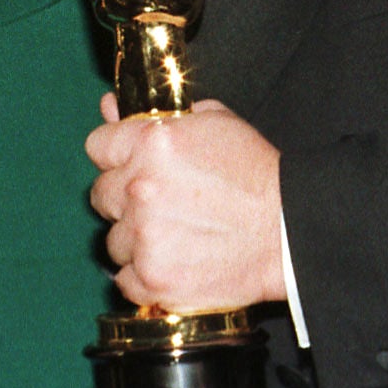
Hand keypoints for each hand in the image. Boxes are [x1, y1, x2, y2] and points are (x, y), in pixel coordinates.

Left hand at [84, 94, 286, 311]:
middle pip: (101, 195)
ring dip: (136, 240)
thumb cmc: (257, 175)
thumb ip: (153, 116)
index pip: (97, 146)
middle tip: (160, 206)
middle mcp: (140, 187)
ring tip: (175, 237)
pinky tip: (174, 264)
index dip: (114, 156)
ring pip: (113, 241)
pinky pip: (126, 281)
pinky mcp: (154, 278)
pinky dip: (145, 277)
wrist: (291, 233)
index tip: (129, 167)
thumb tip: (110, 106)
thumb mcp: (213, 123)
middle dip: (124, 199)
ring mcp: (145, 235)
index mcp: (150, 142)